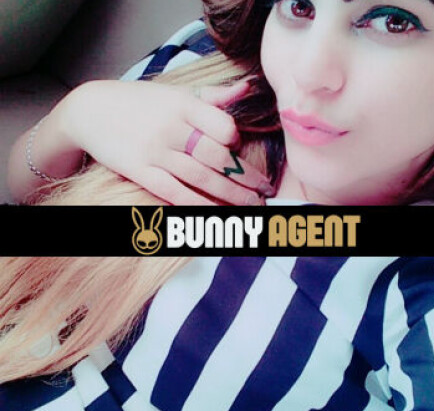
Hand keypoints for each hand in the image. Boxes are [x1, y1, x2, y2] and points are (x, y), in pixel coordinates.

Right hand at [56, 79, 273, 204]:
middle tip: (264, 192)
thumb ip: (212, 97)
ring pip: (202, 179)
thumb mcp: (174, 92)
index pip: (223, 127)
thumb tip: (247, 90)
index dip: (238, 142)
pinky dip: (198, 207)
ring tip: (251, 206)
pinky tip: (217, 216)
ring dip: (231, 196)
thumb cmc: (138, 102)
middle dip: (246, 178)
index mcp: (183, 105)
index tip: (243, 152)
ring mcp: (155, 152)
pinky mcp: (141, 172)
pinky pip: (176, 194)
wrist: (90, 111)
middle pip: (218, 158)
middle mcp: (171, 128)